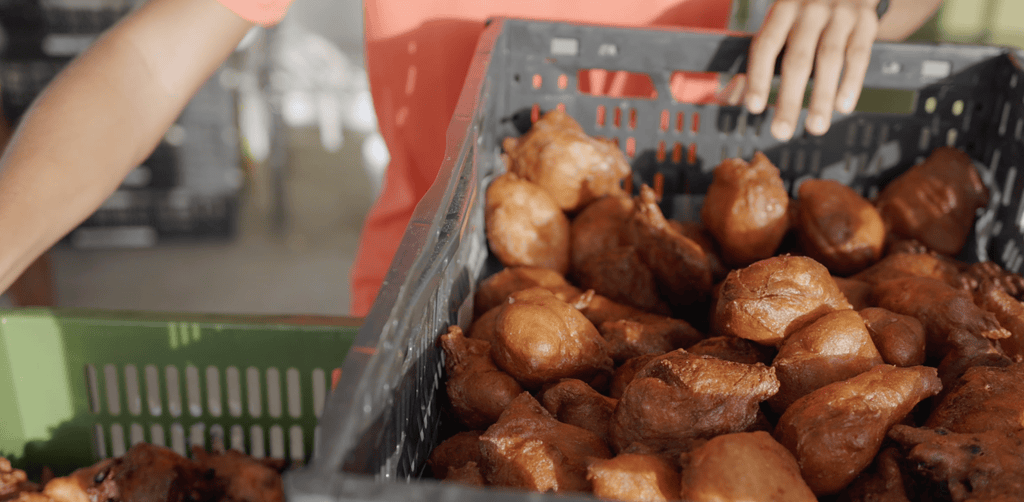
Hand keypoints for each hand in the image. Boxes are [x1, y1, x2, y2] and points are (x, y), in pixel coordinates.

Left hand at [744, 0, 880, 139]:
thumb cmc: (806, 9)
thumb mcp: (784, 16)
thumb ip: (770, 49)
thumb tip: (739, 92)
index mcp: (783, 9)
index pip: (766, 46)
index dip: (758, 78)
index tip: (753, 107)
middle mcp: (810, 10)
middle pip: (798, 59)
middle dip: (789, 100)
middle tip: (781, 132)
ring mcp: (840, 14)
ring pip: (829, 60)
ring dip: (821, 98)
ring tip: (815, 127)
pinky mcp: (865, 21)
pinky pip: (858, 55)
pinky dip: (851, 82)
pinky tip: (842, 106)